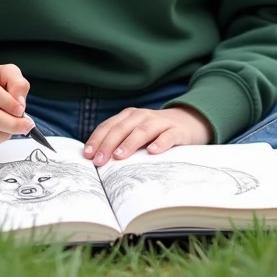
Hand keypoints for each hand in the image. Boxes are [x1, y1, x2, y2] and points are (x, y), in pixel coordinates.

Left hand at [83, 105, 211, 166]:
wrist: (189, 121)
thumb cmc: (156, 132)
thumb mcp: (136, 132)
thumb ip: (120, 141)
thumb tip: (97, 161)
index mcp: (129, 116)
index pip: (109, 126)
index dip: (97, 139)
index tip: (88, 155)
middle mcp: (142, 116)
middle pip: (122, 128)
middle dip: (108, 144)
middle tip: (99, 161)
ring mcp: (161, 122)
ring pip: (142, 130)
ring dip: (129, 143)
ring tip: (119, 156)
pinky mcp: (178, 131)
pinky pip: (168, 136)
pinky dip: (160, 143)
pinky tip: (153, 152)